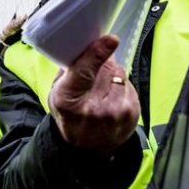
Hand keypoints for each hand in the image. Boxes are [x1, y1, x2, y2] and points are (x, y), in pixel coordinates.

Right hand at [49, 35, 139, 153]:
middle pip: (106, 67)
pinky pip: (129, 84)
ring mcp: (115, 113)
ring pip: (120, 73)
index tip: (110, 39)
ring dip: (112, 74)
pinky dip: (121, 85)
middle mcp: (93, 108)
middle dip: (101, 62)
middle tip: (93, 71)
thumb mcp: (57, 92)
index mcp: (67, 99)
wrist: (85, 148)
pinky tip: (111, 97)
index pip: (85, 71)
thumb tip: (86, 44)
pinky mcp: (131, 114)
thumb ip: (69, 68)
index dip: (98, 53)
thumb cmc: (69, 115)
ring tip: (101, 89)